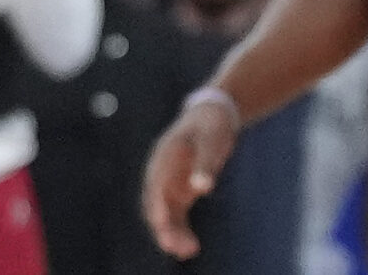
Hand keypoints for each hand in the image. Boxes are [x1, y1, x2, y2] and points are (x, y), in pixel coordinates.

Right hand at [143, 95, 238, 258]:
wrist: (212, 116)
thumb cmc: (211, 126)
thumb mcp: (211, 141)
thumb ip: (205, 164)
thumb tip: (202, 188)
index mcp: (163, 157)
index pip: (155, 185)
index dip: (157, 205)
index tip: (161, 223)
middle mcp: (162, 173)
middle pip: (156, 204)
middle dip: (164, 227)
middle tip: (177, 248)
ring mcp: (170, 184)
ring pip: (165, 214)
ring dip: (172, 234)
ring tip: (189, 251)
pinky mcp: (180, 192)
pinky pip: (176, 216)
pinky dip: (181, 231)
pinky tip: (191, 247)